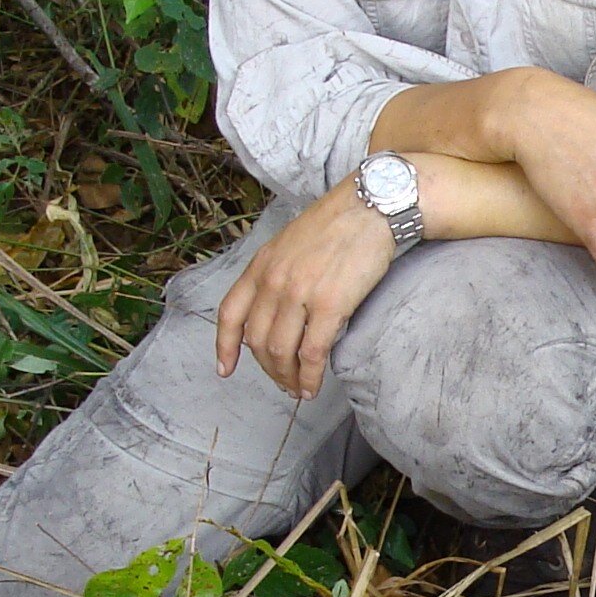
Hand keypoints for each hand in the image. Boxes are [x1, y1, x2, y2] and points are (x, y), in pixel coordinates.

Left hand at [214, 186, 396, 398]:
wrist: (370, 207)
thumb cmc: (337, 224)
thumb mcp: (290, 243)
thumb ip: (275, 274)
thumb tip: (273, 312)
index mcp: (261, 265)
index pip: (230, 314)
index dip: (225, 347)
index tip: (225, 369)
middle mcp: (274, 281)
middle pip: (256, 341)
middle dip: (267, 369)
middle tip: (281, 382)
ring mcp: (299, 294)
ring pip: (281, 352)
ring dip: (287, 378)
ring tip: (298, 390)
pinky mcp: (329, 306)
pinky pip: (311, 354)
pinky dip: (309, 377)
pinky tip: (313, 386)